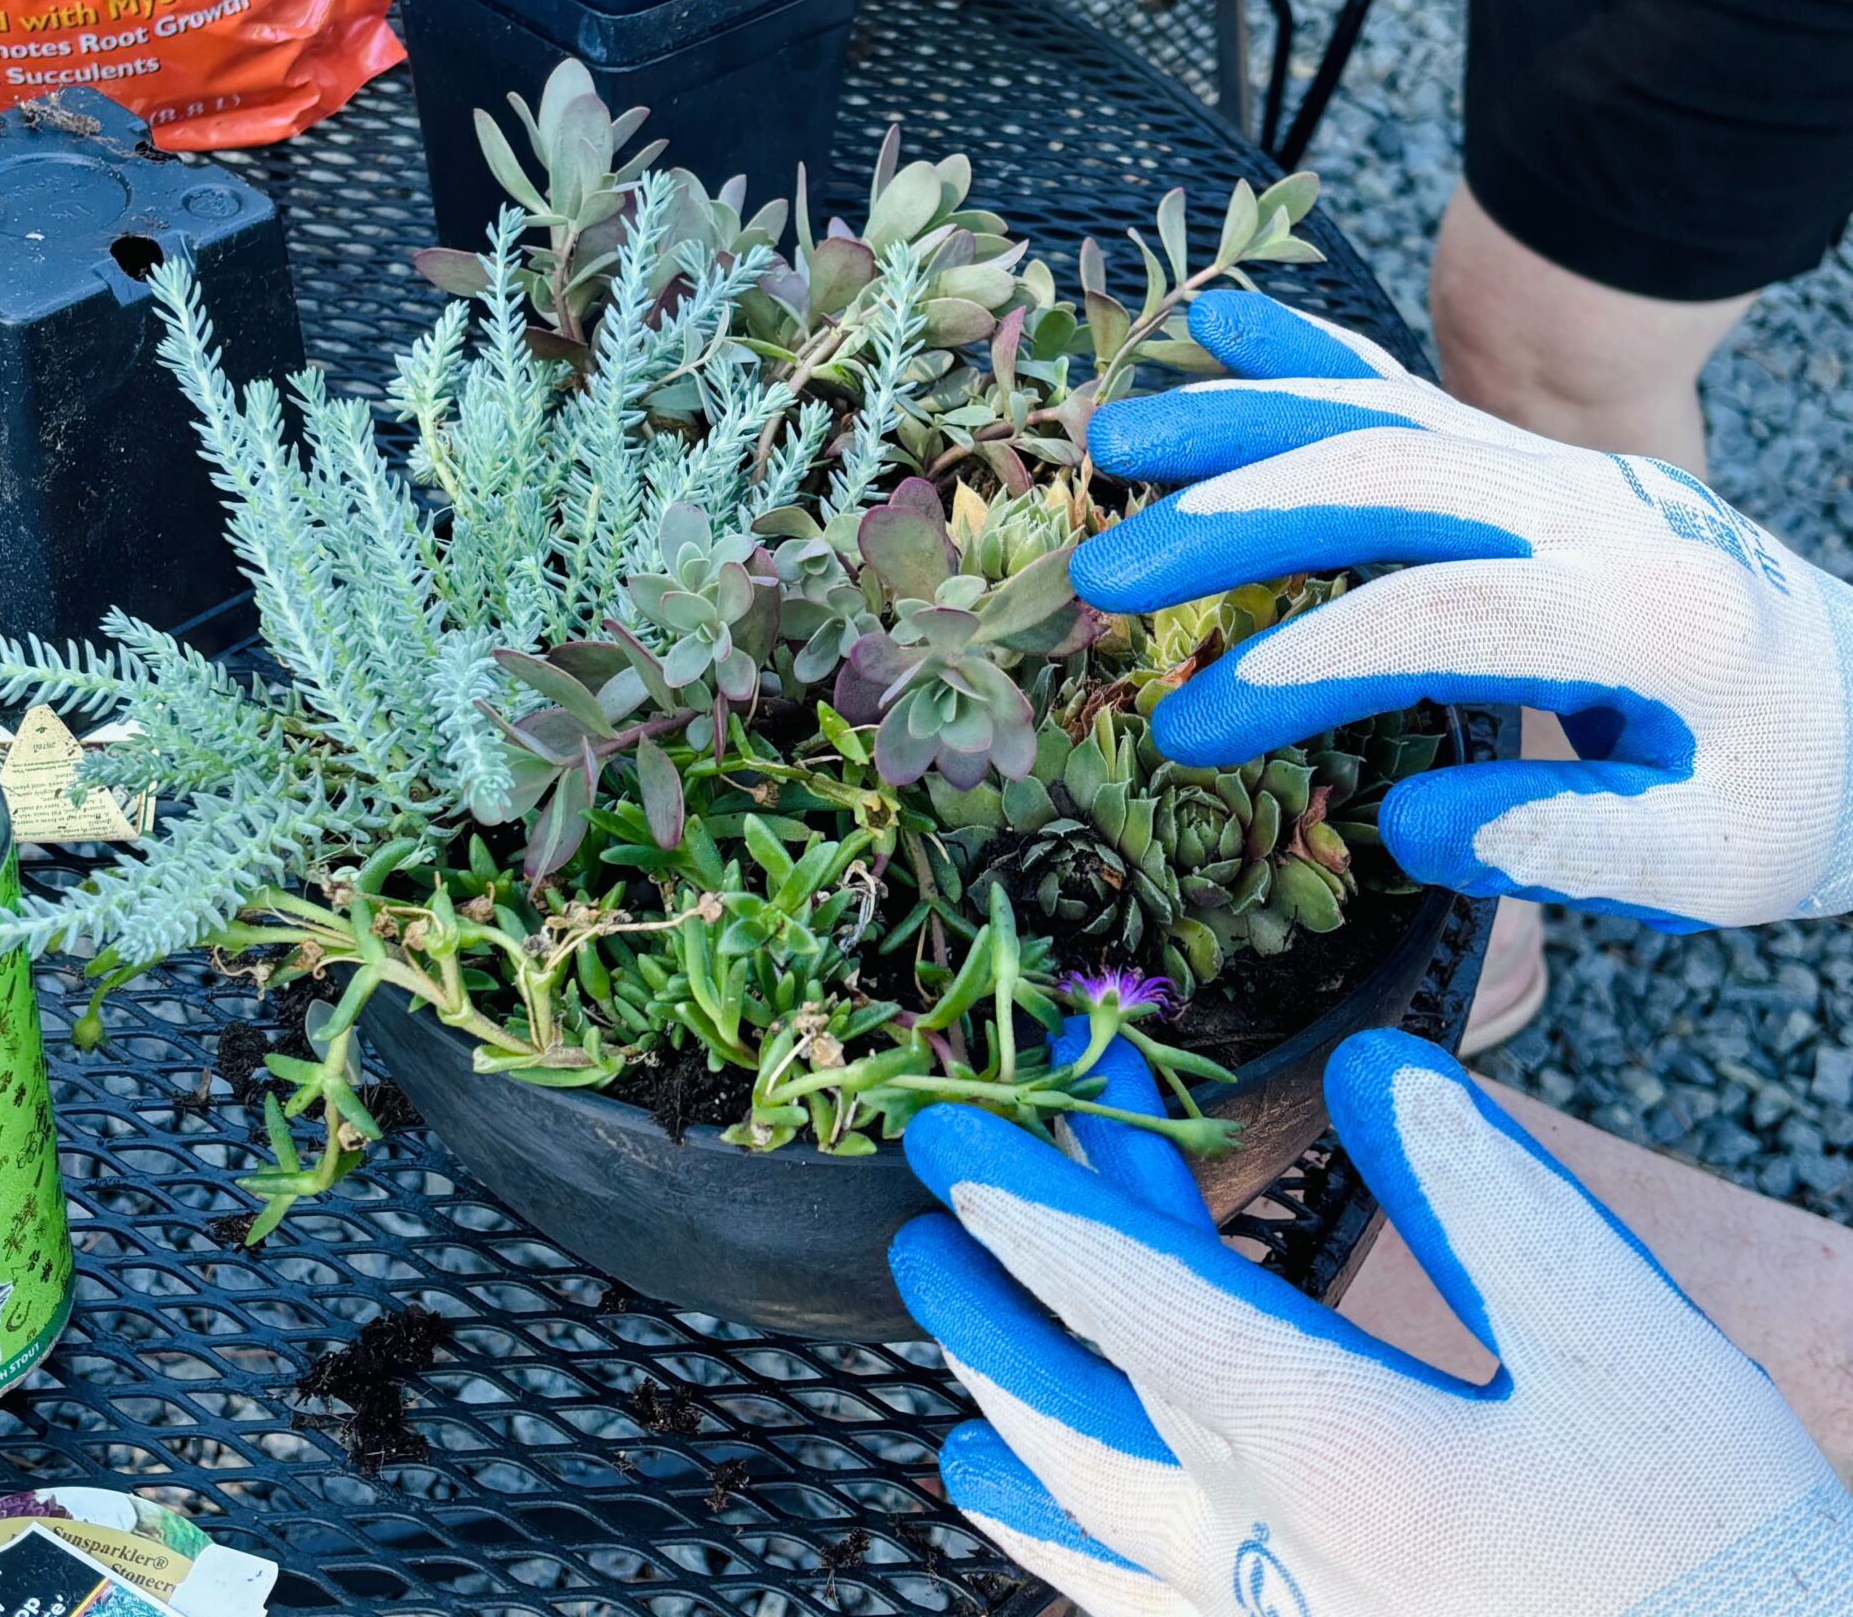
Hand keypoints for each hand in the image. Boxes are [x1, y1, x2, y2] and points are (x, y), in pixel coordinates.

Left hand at [891, 1028, 1852, 1616]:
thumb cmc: (1713, 1547)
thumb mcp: (1628, 1344)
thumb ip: (1485, 1193)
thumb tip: (1366, 1074)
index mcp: (1336, 1443)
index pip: (1132, 1298)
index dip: (1029, 1204)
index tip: (945, 1137)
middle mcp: (1269, 1549)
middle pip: (1079, 1404)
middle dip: (993, 1305)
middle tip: (924, 1227)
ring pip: (1086, 1521)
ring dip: (1014, 1422)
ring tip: (951, 1383)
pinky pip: (1132, 1609)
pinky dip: (1063, 1551)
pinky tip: (1037, 1526)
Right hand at [1069, 293, 1852, 930]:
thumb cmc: (1786, 792)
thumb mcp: (1717, 862)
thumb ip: (1577, 842)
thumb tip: (1410, 822)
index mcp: (1644, 616)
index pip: (1447, 618)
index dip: (1308, 665)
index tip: (1190, 725)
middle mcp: (1596, 510)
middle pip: (1391, 479)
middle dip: (1234, 517)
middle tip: (1106, 569)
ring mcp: (1560, 468)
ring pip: (1382, 411)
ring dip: (1240, 416)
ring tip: (1114, 436)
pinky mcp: (1532, 461)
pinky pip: (1406, 390)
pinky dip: (1308, 355)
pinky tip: (1216, 325)